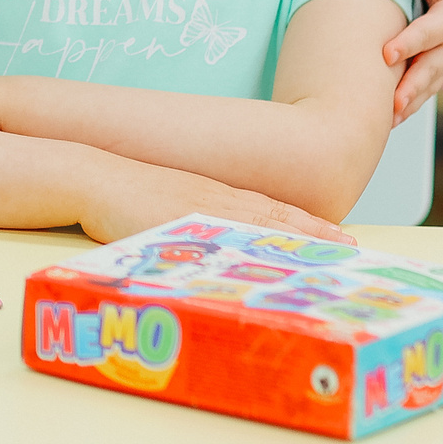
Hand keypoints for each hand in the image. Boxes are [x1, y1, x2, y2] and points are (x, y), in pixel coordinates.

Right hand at [77, 153, 354, 246]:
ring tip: (330, 252)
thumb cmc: (121, 193)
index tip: (338, 235)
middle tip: (350, 246)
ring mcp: (202, 214)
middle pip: (274, 218)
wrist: (92, 178)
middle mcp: (215, 204)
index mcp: (213, 199)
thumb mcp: (164, 205)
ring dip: (295, 241)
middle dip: (314, 233)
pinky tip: (275, 265)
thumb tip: (205, 240)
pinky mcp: (185, 226)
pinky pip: (230, 242)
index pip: (270, 211)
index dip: (305, 224)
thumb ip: (190, 221)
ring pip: (260, 227)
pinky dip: (256, 253)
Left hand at [382, 0, 442, 122]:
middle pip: (431, 67)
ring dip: (411, 103)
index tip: (386, 54)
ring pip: (429, 85)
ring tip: (389, 119)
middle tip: (392, 101)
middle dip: (412, 85)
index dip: (409, 43)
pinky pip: (425, 91)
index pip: (429, 32)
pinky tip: (389, 120)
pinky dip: (409, 106)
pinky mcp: (438, 70)